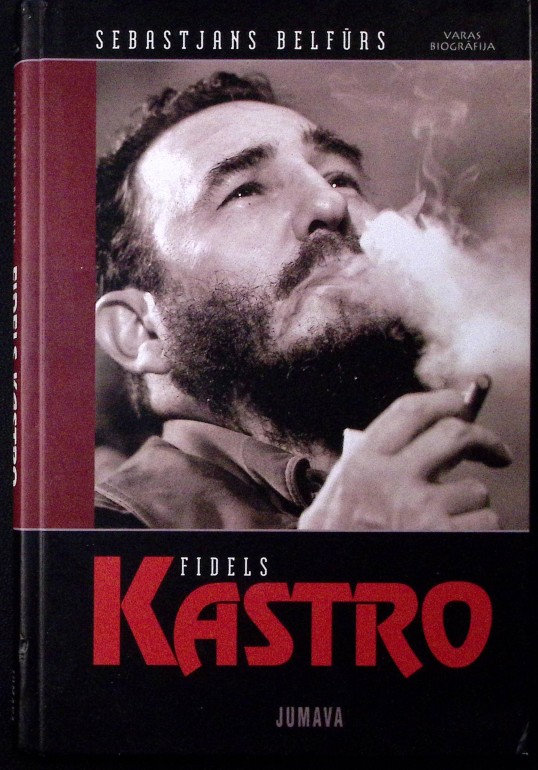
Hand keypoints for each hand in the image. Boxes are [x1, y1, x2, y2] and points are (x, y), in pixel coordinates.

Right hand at [297, 389, 511, 530]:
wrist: (338, 592)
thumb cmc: (338, 540)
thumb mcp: (336, 493)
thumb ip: (366, 463)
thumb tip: (409, 439)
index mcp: (363, 463)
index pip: (409, 411)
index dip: (442, 399)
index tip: (458, 402)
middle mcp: (392, 479)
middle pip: (454, 434)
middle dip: (485, 439)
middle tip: (494, 451)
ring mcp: (420, 509)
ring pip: (475, 489)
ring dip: (471, 504)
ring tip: (449, 520)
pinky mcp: (444, 538)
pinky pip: (485, 521)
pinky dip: (477, 529)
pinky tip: (455, 537)